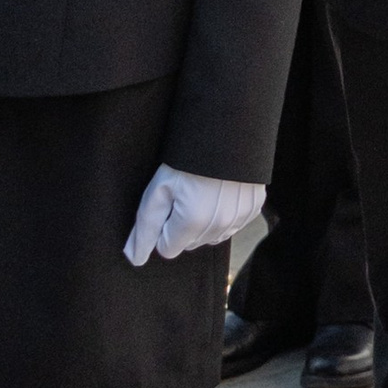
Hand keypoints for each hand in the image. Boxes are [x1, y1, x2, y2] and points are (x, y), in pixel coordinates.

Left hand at [124, 165, 264, 265]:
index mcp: (192, 222)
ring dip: (204, 223)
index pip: (167, 249)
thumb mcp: (158, 189)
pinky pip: (232, 226)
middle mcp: (219, 226)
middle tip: (185, 193)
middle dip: (183, 226)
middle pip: (190, 244)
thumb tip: (134, 258)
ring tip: (203, 191)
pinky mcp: (254, 209)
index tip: (168, 203)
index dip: (163, 227)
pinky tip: (221, 192)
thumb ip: (144, 228)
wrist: (226, 129)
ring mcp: (239, 218)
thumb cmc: (187, 157)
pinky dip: (224, 215)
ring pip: (211, 237)